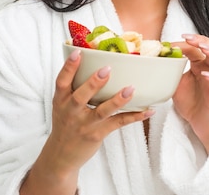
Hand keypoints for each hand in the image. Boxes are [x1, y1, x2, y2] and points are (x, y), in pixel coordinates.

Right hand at [21, 49, 152, 193]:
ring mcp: (85, 124)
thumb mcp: (62, 104)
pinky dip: (134, 117)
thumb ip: (74, 86)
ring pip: (102, 111)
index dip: (69, 67)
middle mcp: (71, 112)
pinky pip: (118, 123)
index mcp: (61, 100)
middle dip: (93, 83)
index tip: (78, 53)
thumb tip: (92, 59)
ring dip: (117, 100)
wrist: (62, 155)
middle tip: (107, 68)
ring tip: (131, 88)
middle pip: (80, 96)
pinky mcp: (97, 134)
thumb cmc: (66, 122)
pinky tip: (148, 111)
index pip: (62, 81)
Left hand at [171, 34, 208, 152]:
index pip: (199, 47)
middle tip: (189, 39)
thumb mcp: (175, 81)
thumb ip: (170, 68)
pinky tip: (205, 75)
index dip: (188, 42)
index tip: (172, 43)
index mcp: (201, 64)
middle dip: (204, 41)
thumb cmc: (188, 100)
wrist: (195, 122)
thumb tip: (157, 54)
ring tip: (203, 50)